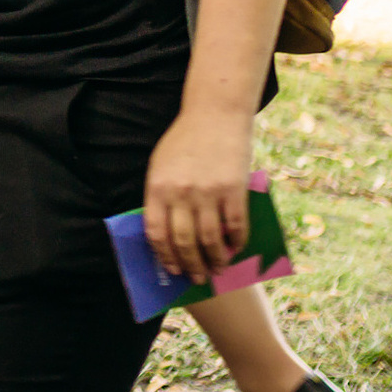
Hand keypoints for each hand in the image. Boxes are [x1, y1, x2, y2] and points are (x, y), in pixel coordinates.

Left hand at [143, 108, 254, 280]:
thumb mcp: (161, 165)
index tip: (171, 269)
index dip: (163, 255)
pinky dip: (236, 242)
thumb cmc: (185, 141)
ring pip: (209, 239)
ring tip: (217, 269)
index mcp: (157, 187)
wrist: (214, 114)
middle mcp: (180, 192)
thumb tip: (169, 234)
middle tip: (197, 277)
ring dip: (214, 259)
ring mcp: (207, 192)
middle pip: (183, 241)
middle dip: (190, 264)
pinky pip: (235, 225)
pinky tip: (235, 249)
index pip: (156, 232)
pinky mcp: (233, 189)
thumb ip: (162, 196)